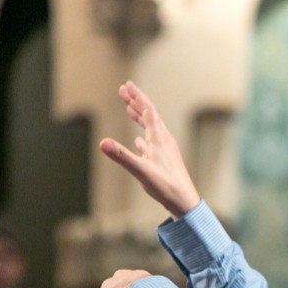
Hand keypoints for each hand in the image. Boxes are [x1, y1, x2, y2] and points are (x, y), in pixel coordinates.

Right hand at [100, 81, 199, 218]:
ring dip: (140, 117)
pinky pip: (153, 145)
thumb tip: (102, 143)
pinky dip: (144, 138)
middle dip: (136, 102)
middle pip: (150, 116)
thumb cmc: (166, 187)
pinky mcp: (165, 162)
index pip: (148, 111)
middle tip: (123, 90)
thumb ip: (122, 156)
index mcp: (159, 139)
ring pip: (152, 129)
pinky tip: (140, 141)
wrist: (185, 202)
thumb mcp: (141, 171)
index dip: (137, 97)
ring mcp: (165, 151)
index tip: (126, 85)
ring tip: (130, 108)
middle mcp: (164, 141)